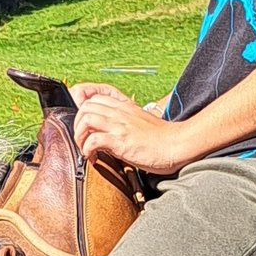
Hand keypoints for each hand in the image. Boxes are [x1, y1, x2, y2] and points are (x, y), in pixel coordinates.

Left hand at [72, 83, 193, 176]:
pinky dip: (87, 150)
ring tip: (86, 149)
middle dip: (77, 125)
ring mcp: (120, 125)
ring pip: (85, 119)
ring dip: (80, 136)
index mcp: (124, 106)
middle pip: (84, 106)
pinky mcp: (122, 141)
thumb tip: (108, 134)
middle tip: (84, 141)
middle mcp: (119, 112)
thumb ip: (124, 123)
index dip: (82, 110)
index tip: (84, 127)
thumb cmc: (161, 140)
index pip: (93, 96)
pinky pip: (93, 140)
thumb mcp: (140, 123)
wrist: (178, 145)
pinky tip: (93, 158)